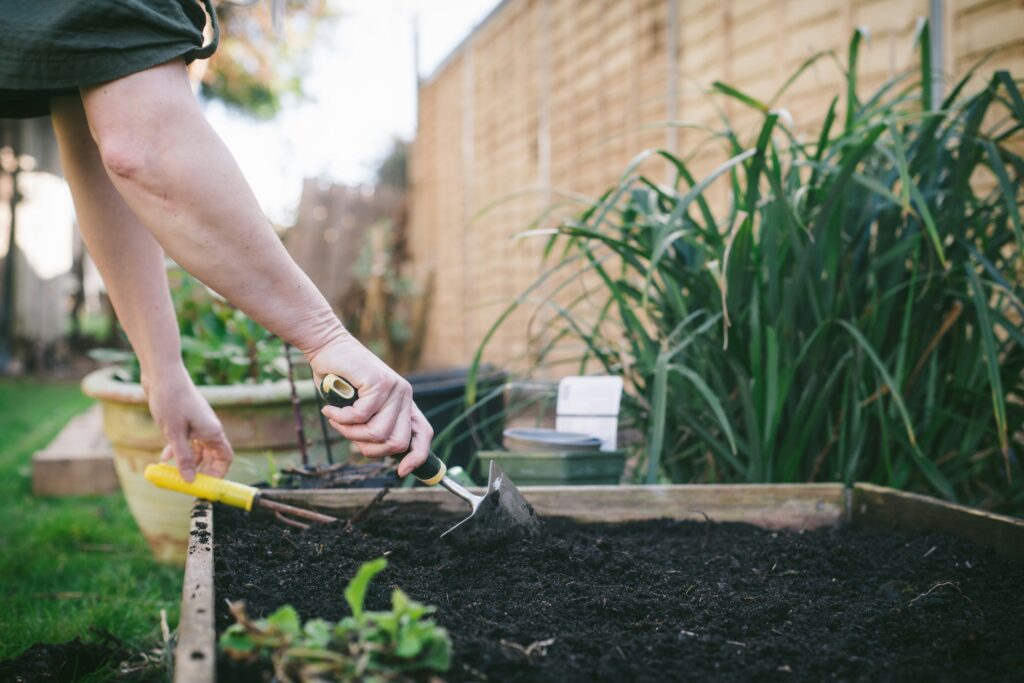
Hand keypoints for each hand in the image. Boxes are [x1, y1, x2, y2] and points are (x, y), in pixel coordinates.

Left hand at [145, 367, 233, 481]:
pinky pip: (187, 441)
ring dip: (186, 462)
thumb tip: (189, 480)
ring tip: (171, 473)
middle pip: (212, 456)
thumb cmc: (171, 400)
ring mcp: (197, 424)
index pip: (225, 458)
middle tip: (186, 484)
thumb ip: (183, 458)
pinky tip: (164, 457)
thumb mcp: (174, 433)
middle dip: (200, 471)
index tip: (205, 485)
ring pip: (197, 450)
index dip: (218, 473)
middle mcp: (208, 428)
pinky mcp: (186, 420)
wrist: (162, 374)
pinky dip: (178, 450)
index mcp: (212, 431)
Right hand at [308, 332, 432, 476]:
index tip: (401, 472)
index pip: (423, 436)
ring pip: (377, 433)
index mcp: (404, 404)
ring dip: (350, 433)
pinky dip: (340, 419)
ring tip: (336, 420)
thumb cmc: (340, 381)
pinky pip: (360, 416)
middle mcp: (404, 396)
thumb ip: (371, 426)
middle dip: (369, 449)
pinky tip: (330, 411)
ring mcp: (395, 389)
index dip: (416, 458)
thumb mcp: (360, 409)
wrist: (328, 346)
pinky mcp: (380, 382)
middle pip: (397, 443)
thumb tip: (376, 451)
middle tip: (348, 434)